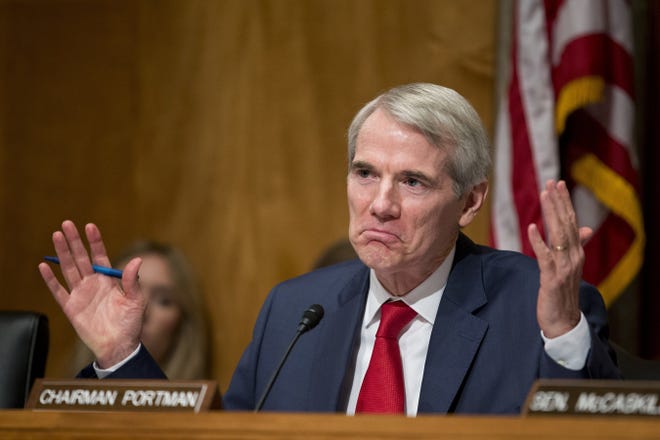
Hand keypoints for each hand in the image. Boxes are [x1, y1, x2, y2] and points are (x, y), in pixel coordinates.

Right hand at [38, 220, 145, 367]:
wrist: (119, 345)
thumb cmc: (130, 323)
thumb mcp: (136, 300)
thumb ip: (132, 280)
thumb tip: (137, 260)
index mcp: (109, 280)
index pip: (99, 256)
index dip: (94, 241)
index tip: (90, 226)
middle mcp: (93, 283)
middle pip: (81, 258)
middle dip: (74, 241)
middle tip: (67, 224)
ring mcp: (81, 294)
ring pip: (68, 269)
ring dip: (62, 253)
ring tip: (56, 236)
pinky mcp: (71, 307)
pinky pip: (58, 291)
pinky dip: (51, 279)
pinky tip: (44, 266)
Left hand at [527, 180, 592, 337]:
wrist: (564, 322)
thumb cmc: (563, 294)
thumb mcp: (569, 267)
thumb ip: (575, 246)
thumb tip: (586, 228)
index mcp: (576, 253)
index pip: (571, 222)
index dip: (565, 202)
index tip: (558, 183)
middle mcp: (574, 257)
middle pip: (566, 224)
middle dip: (558, 201)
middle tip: (551, 181)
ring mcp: (564, 267)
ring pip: (558, 235)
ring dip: (551, 214)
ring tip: (544, 195)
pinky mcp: (552, 279)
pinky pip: (545, 257)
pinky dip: (539, 241)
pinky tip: (531, 228)